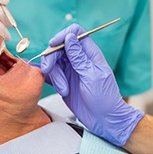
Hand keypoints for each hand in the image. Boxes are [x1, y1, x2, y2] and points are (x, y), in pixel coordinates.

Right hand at [40, 24, 144, 146]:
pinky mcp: (64, 82)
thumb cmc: (105, 98)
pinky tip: (55, 88)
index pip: (75, 33)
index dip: (62, 35)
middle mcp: (79, 59)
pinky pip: (51, 75)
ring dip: (54, 76)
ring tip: (63, 90)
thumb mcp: (91, 75)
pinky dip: (50, 80)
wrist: (104, 120)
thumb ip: (79, 57)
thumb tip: (69, 37)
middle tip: (47, 70)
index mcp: (90, 53)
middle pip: (59, 47)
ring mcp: (71, 70)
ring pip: (53, 62)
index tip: (53, 45)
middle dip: (51, 58)